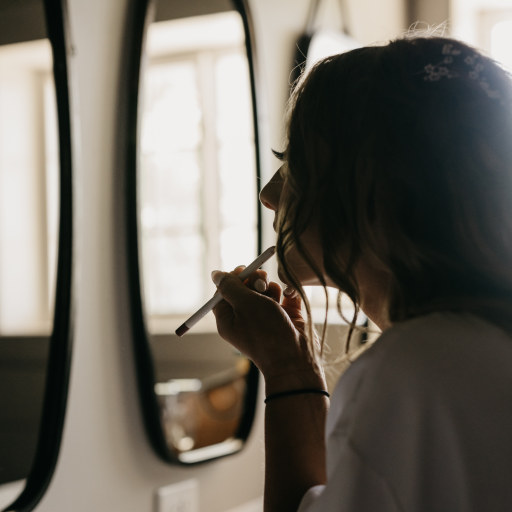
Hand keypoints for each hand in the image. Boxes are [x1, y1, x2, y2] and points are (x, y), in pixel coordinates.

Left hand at [211, 268, 324, 391]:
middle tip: (261, 281)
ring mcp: (267, 317)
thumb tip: (216, 274)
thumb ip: (230, 286)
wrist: (295, 358)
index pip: (224, 293)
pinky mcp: (286, 316)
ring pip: (266, 290)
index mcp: (229, 319)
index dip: (232, 279)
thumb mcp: (244, 304)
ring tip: (275, 295)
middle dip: (254, 280)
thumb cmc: (266, 332)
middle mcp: (246, 318)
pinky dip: (287, 293)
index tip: (242, 270)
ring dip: (271, 287)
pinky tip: (289, 296)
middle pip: (245, 288)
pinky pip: (284, 297)